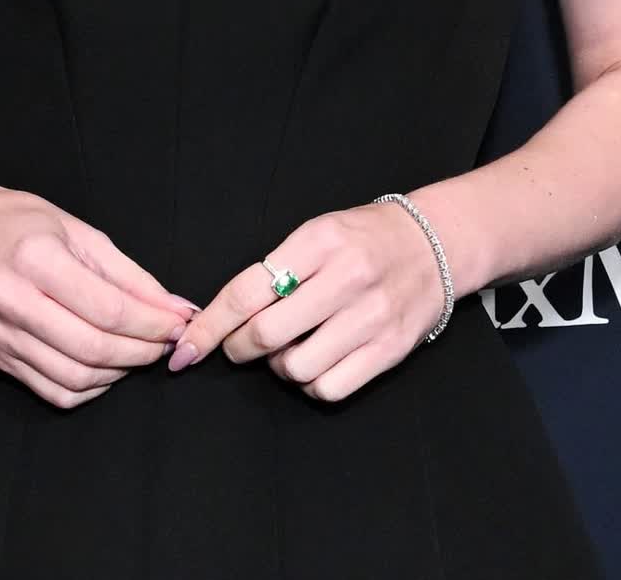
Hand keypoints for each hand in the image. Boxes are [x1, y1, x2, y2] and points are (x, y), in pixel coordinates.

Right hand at [0, 181, 200, 408]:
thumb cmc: (17, 222)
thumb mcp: (77, 230)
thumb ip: (128, 274)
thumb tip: (175, 306)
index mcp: (36, 259)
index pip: (108, 309)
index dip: (152, 323)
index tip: (180, 322)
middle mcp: (13, 302)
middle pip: (93, 348)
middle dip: (143, 351)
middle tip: (168, 341)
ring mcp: (2, 337)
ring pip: (75, 378)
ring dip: (120, 372)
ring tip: (141, 351)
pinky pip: (52, 392)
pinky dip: (89, 389)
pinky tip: (107, 368)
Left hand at [167, 201, 447, 400]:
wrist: (433, 244)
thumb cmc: (364, 238)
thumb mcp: (318, 233)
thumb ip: (276, 269)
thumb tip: (223, 317)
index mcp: (319, 241)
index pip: (248, 290)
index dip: (209, 324)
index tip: (187, 347)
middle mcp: (345, 278)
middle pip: (267, 333)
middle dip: (238, 347)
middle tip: (239, 345)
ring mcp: (370, 317)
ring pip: (296, 368)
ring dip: (278, 367)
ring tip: (286, 349)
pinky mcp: (389, 350)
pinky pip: (330, 388)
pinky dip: (310, 384)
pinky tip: (314, 363)